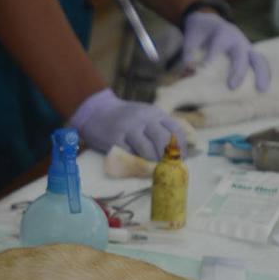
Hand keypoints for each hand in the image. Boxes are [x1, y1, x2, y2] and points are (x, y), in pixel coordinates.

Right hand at [70, 89, 186, 161]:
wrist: (97, 111)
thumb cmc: (126, 118)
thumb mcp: (146, 116)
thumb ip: (161, 128)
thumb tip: (178, 151)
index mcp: (155, 113)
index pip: (175, 130)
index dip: (181, 147)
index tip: (181, 158)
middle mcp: (143, 119)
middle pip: (163, 140)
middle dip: (168, 157)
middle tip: (167, 166)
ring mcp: (128, 128)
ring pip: (147, 150)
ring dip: (153, 163)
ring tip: (154, 169)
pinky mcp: (115, 138)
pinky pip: (130, 155)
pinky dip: (136, 163)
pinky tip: (138, 164)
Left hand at [182, 11, 270, 90]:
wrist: (210, 21)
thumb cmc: (199, 32)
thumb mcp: (190, 38)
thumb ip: (188, 53)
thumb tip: (189, 71)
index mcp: (222, 32)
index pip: (218, 46)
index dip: (212, 58)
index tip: (206, 71)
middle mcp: (237, 39)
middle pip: (240, 54)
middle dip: (238, 71)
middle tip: (231, 87)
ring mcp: (246, 46)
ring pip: (257, 58)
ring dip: (260, 73)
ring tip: (261, 90)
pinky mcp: (251, 54)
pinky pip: (261, 63)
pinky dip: (264, 74)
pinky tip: (263, 89)